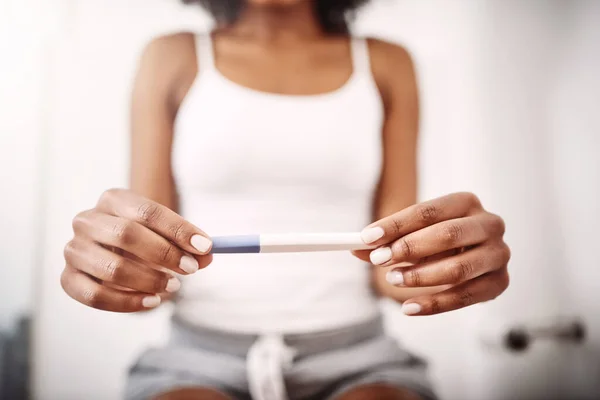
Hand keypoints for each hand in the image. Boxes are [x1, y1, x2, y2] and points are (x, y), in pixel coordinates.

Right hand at [61, 189, 212, 311]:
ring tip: (173, 287)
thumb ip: (188, 245)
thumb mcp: (168, 237)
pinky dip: (128, 303)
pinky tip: (152, 301)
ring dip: (149, 280)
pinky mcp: (68, 278)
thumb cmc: (145, 239)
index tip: (206, 247)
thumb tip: (207, 255)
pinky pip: (96, 296)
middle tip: (191, 269)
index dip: (179, 230)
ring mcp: (74, 250)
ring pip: (112, 268)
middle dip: (164, 254)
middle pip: (126, 234)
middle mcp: (87, 220)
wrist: (115, 253)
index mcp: (113, 199)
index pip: (147, 211)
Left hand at [357, 192, 509, 315]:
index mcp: (466, 202)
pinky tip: (409, 308)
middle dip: (409, 248)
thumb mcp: (413, 236)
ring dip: (420, 277)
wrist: (470, 256)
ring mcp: (498, 254)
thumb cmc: (437, 241)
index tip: (367, 237)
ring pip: (458, 268)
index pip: (428, 211)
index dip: (396, 224)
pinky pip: (465, 297)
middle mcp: (489, 224)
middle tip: (379, 259)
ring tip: (393, 279)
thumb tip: (356, 248)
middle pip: (447, 235)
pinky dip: (434, 304)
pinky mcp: (499, 283)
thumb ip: (387, 242)